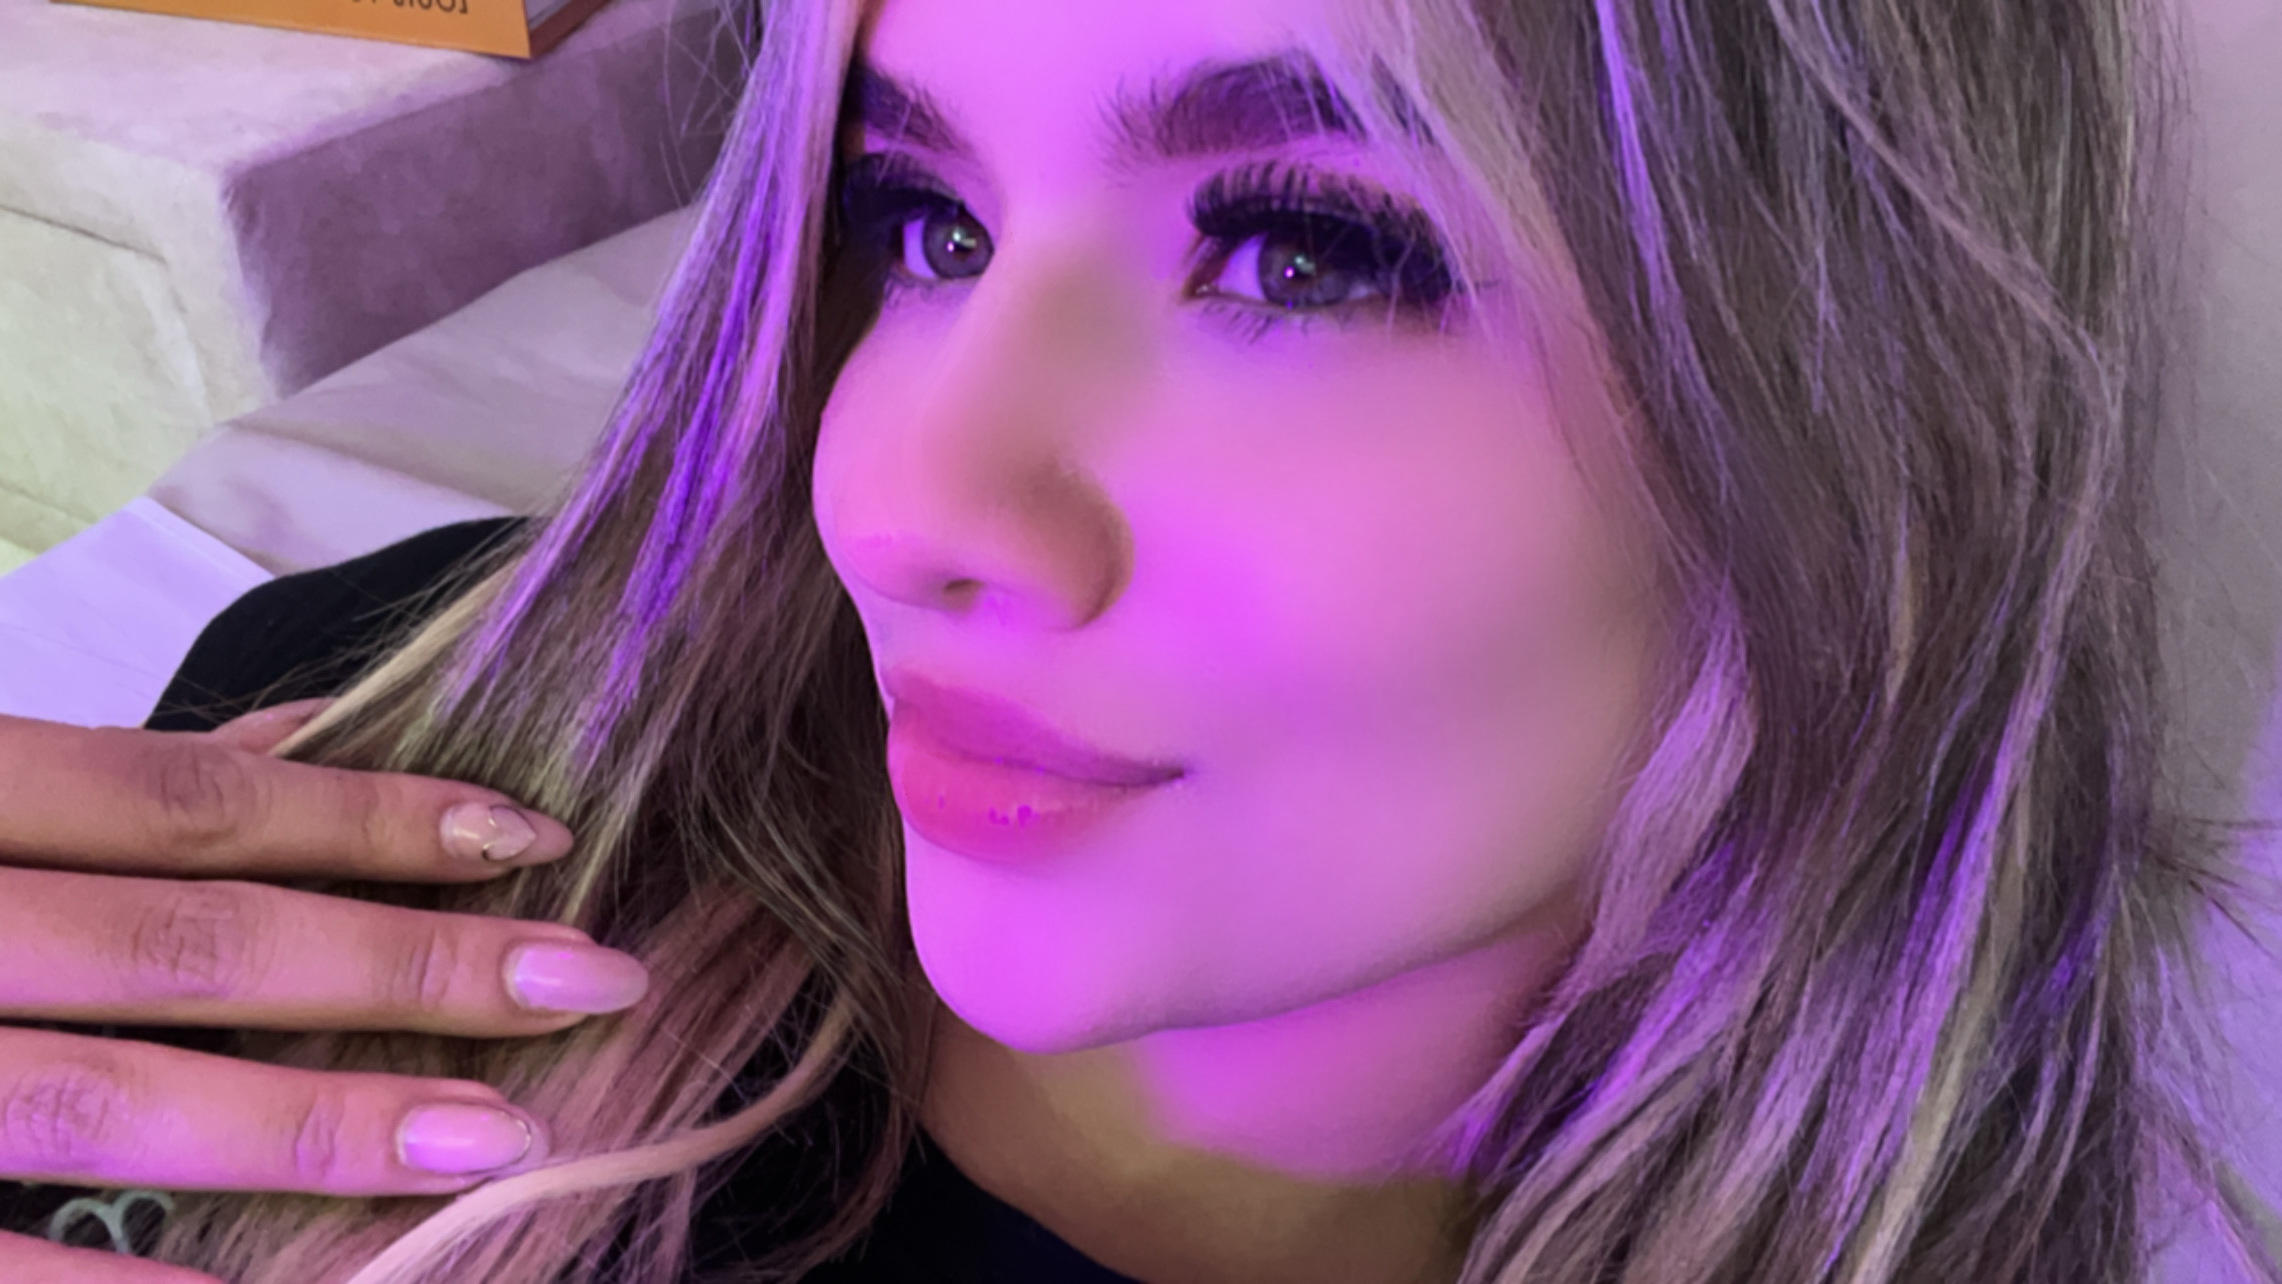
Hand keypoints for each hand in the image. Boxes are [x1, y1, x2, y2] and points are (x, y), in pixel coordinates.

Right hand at [0, 701, 648, 1277]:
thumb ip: (129, 774)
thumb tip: (317, 730)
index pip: (194, 802)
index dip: (373, 820)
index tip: (535, 841)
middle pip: (197, 946)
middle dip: (409, 968)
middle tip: (588, 983)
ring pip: (115, 1101)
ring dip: (323, 1123)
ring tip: (499, 1140)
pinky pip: (5, 1266)